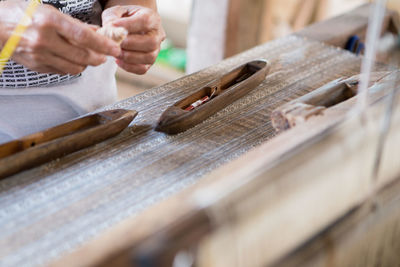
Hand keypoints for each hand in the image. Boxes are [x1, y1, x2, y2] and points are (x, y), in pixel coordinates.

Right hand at [0, 1, 120, 74]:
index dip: (103, 44)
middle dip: (99, 57)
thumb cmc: (24, 14)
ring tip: (89, 57)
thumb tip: (97, 33)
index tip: (114, 48)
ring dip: (87, 64)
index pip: (83, 37)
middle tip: (105, 55)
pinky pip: (62, 71)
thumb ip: (75, 25)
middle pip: (82, 56)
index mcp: (49, 20)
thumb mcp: (50, 11)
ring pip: (75, 67)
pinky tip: (73, 60)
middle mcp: (44, 39)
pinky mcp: (37, 66)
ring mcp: (39, 55)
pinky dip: (72, 67)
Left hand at [102, 5, 165, 73]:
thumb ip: (111, 18)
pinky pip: (142, 68)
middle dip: (130, 44)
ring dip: (129, 56)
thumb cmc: (124, 18)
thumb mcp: (116, 11)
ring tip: (116, 52)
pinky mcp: (150, 62)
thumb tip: (110, 29)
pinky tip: (118, 60)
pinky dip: (129, 66)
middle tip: (116, 43)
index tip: (113, 26)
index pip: (145, 21)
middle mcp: (158, 34)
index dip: (128, 25)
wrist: (130, 26)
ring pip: (149, 57)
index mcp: (152, 17)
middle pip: (151, 42)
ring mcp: (156, 49)